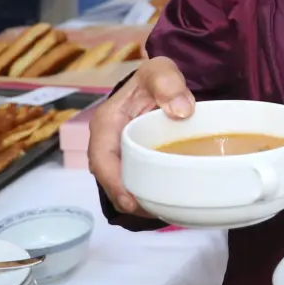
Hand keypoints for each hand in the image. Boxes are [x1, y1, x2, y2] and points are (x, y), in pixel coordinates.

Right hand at [88, 57, 193, 216]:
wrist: (163, 82)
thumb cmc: (156, 78)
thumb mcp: (160, 71)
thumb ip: (168, 83)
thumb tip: (182, 111)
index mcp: (107, 123)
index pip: (102, 159)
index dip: (114, 183)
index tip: (132, 201)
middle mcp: (108, 143)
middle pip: (110, 178)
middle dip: (127, 199)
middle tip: (154, 213)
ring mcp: (121, 154)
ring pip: (124, 184)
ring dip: (138, 200)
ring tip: (162, 212)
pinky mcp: (135, 161)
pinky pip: (137, 181)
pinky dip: (148, 193)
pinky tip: (166, 201)